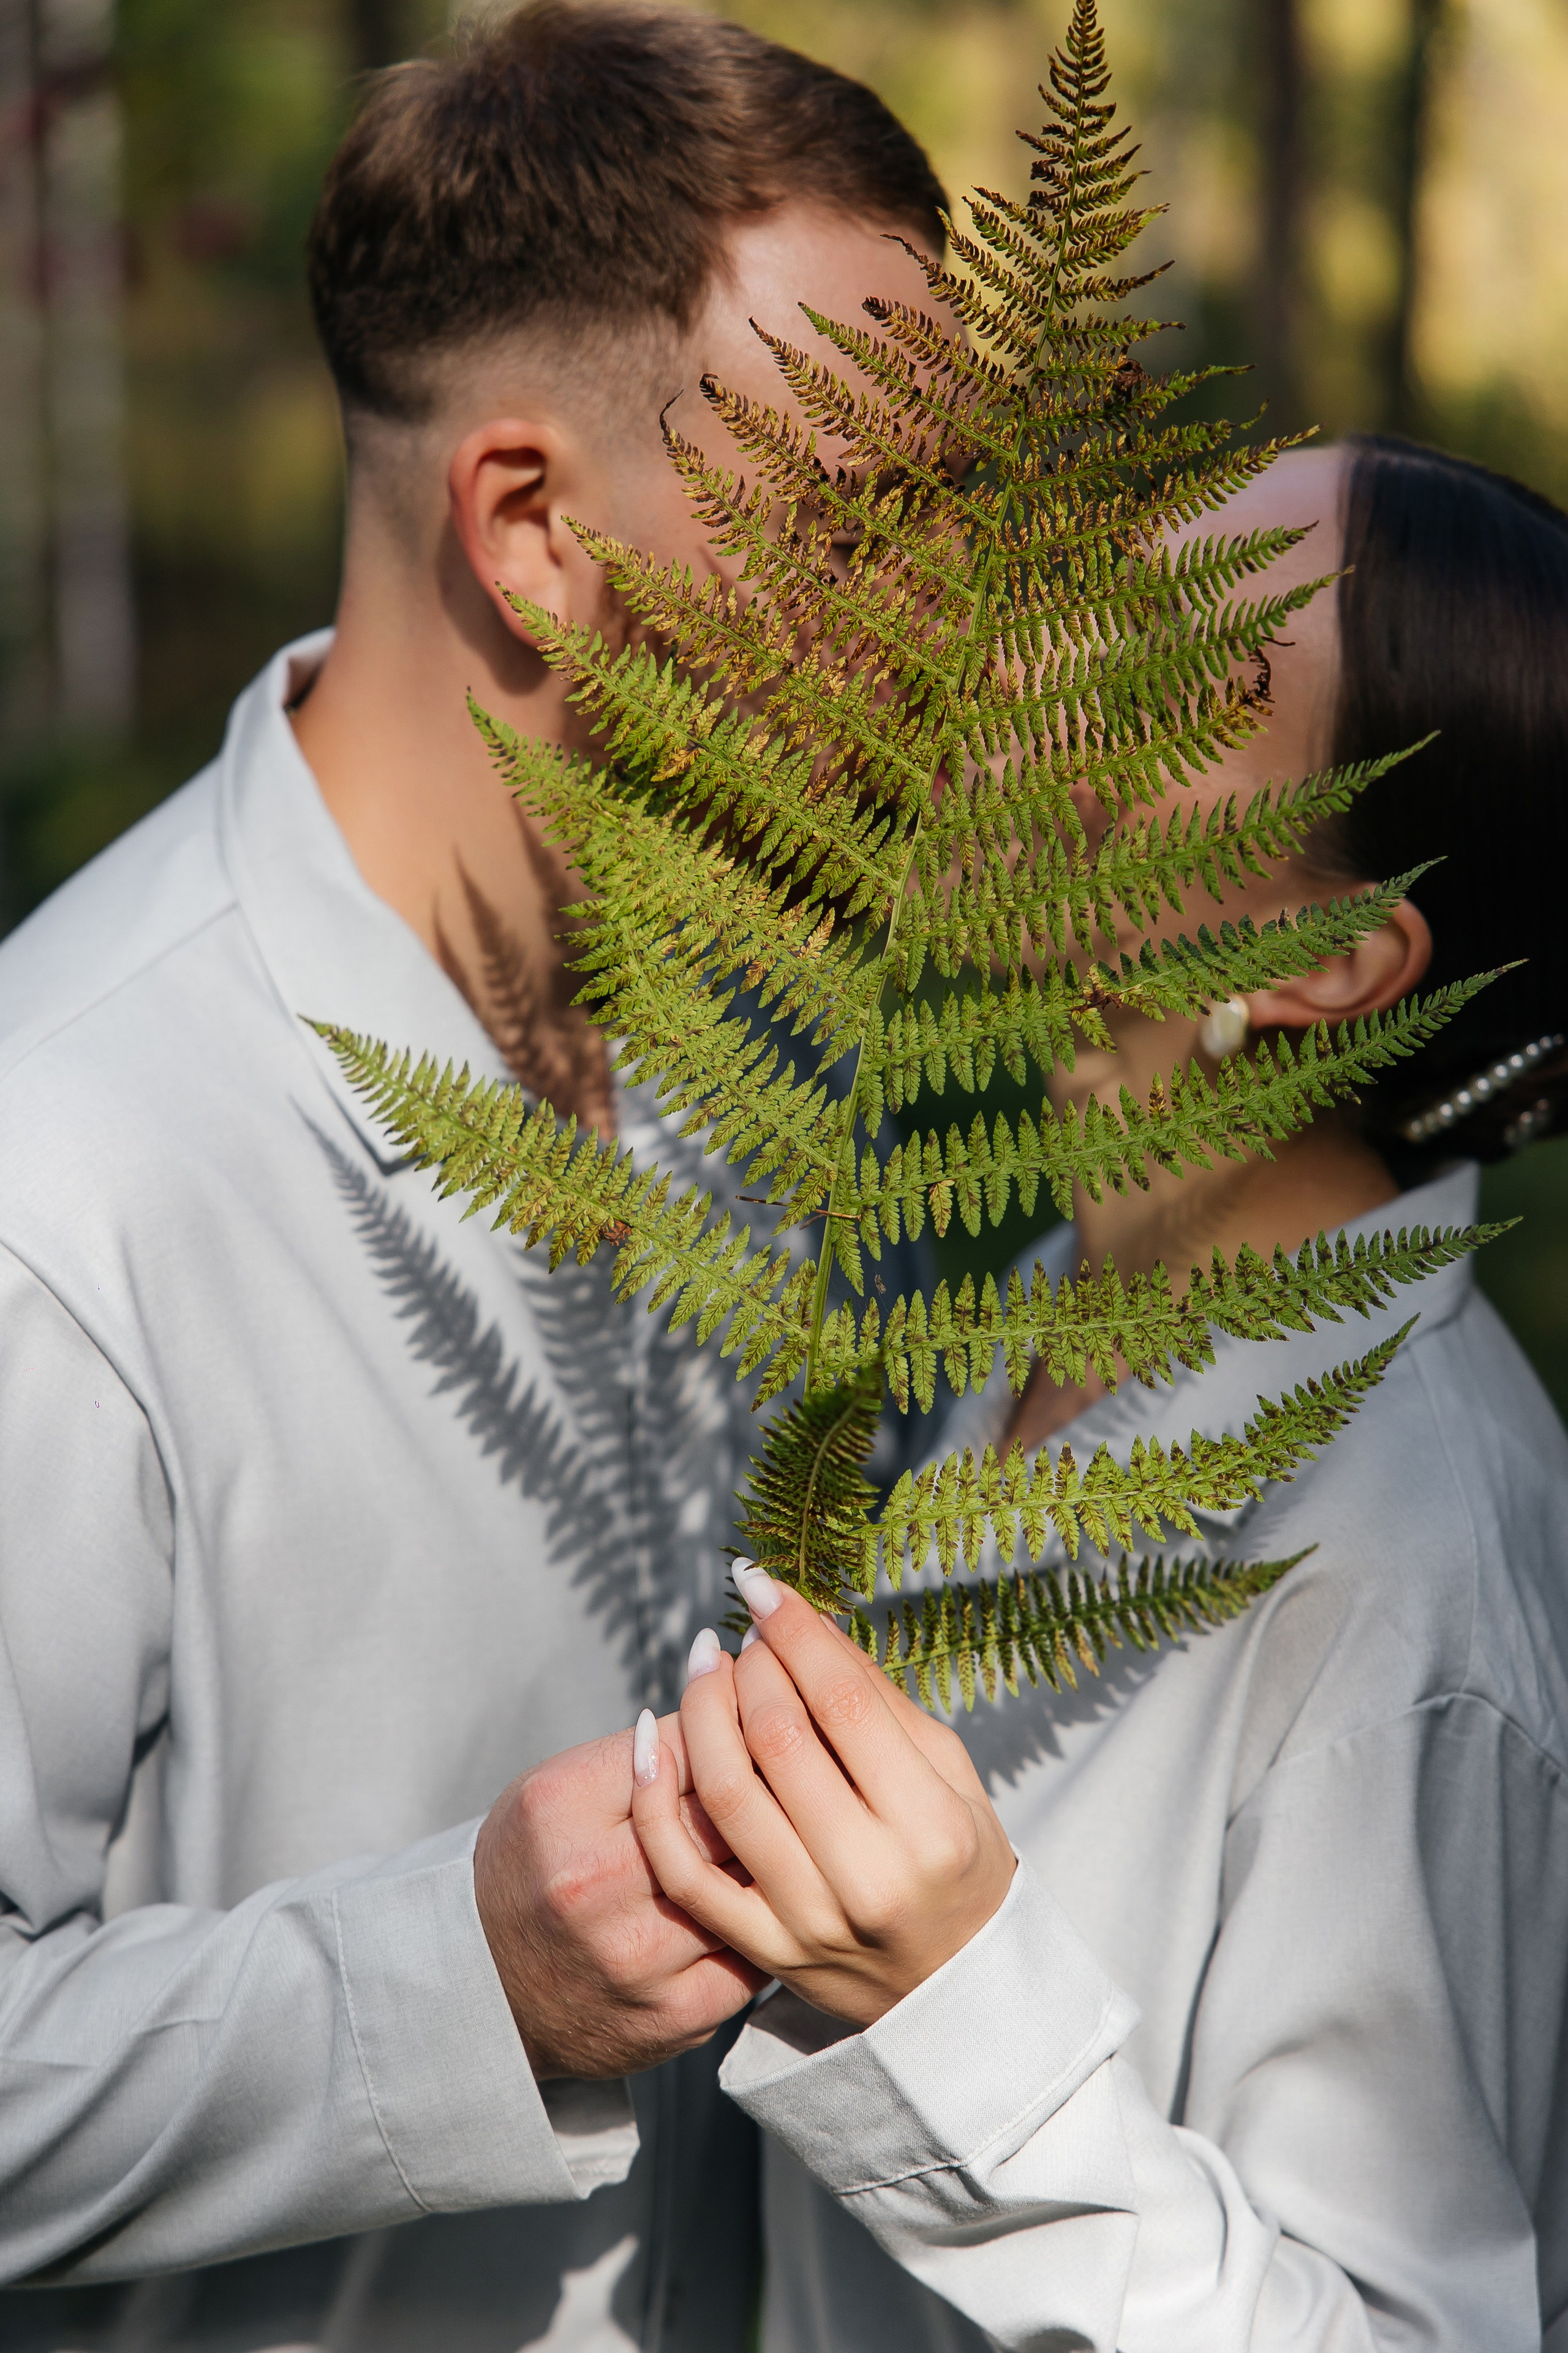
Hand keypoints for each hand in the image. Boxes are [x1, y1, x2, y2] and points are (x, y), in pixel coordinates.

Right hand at [476, 1724, 764, 2079]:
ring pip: (753, 1883)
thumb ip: (643, 1749)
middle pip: (726, 1813)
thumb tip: (737, 1704)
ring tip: (788, 1835)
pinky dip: (771, 1922)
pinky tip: (772, 1903)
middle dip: (766, 1789)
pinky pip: (759, 1952)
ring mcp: (640, 1958)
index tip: (756, 1719)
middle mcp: (596, 1885)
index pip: (690, 1744)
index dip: (735, 1728)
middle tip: (788, 1773)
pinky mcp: (679, 2015)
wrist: (491, 1986)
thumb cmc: (536, 1865)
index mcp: (563, 1808)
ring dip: (778, 1855)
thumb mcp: (561, 1786)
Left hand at [630, 1572, 1015, 2027]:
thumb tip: (805, 1622)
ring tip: (704, 1665)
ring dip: (700, 1710)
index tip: (762, 1584)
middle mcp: (866, 1877)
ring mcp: (806, 1920)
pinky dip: (655, 1796)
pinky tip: (651, 1736)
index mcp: (928, 1825)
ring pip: (724, 1792)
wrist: (954, 1988)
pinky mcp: (761, 1950)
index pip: (844, 1702)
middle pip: (778, 1738)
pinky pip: (684, 1870)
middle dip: (750, 1667)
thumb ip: (878, 1700)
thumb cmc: (956, 1861)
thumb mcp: (948, 1773)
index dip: (795, 1632)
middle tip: (744, 1636)